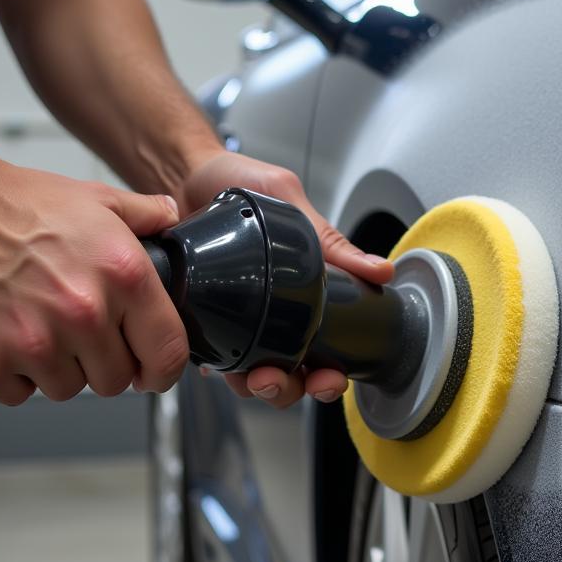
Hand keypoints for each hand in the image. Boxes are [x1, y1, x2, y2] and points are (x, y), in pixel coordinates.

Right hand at [0, 153, 187, 404]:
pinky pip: (17, 394)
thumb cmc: (13, 203)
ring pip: (67, 389)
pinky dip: (12, 374)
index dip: (162, 370)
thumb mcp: (95, 198)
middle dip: (100, 363)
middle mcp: (84, 314)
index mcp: (123, 277)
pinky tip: (5, 334)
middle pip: (114, 381)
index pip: (167, 353)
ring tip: (36, 324)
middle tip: (77, 332)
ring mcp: (34, 343)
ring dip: (56, 368)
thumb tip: (172, 218)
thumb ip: (144, 214)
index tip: (151, 372)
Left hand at [183, 149, 393, 407]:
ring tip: (256, 375)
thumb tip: (379, 270)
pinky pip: (209, 355)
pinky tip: (216, 360)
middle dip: (290, 389)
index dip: (328, 376)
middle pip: (288, 376)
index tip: (329, 377)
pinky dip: (215, 365)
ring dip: (255, 385)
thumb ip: (330, 238)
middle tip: (283, 378)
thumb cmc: (238, 183)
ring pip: (249, 376)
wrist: (183, 171)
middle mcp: (269, 315)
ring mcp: (233, 322)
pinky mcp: (198, 319)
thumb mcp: (289, 201)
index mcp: (301, 294)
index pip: (323, 351)